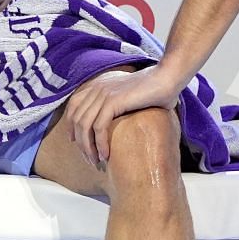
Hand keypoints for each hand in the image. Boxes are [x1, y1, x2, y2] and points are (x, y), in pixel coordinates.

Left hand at [64, 65, 185, 164]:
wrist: (167, 78)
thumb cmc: (155, 91)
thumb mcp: (128, 96)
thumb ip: (117, 106)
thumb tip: (115, 125)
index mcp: (98, 85)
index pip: (73, 106)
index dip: (71, 125)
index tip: (75, 142)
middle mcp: (97, 88)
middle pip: (77, 120)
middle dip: (80, 143)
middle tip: (89, 159)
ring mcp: (103, 94)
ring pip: (85, 126)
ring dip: (88, 147)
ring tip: (95, 161)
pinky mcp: (113, 101)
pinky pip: (98, 127)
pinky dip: (100, 144)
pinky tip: (106, 155)